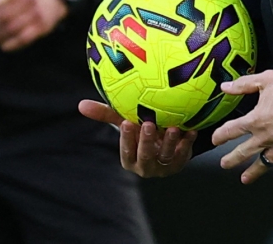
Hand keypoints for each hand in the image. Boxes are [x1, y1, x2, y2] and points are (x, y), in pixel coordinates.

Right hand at [78, 100, 195, 177]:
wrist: (164, 140)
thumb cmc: (139, 129)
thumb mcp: (123, 122)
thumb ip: (105, 115)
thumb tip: (81, 105)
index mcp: (129, 158)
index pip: (126, 151)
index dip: (126, 139)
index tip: (127, 123)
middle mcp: (145, 166)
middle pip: (145, 157)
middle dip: (147, 142)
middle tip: (149, 124)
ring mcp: (163, 166)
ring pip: (166, 157)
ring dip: (170, 143)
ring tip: (173, 128)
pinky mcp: (179, 163)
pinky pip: (184, 155)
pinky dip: (188, 143)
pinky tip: (190, 130)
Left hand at [212, 70, 272, 183]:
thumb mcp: (265, 79)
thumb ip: (243, 85)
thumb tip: (225, 87)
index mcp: (256, 120)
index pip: (232, 130)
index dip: (220, 136)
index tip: (215, 140)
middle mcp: (265, 136)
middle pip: (244, 152)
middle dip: (232, 160)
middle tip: (224, 165)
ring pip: (264, 163)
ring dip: (254, 172)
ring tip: (245, 179)